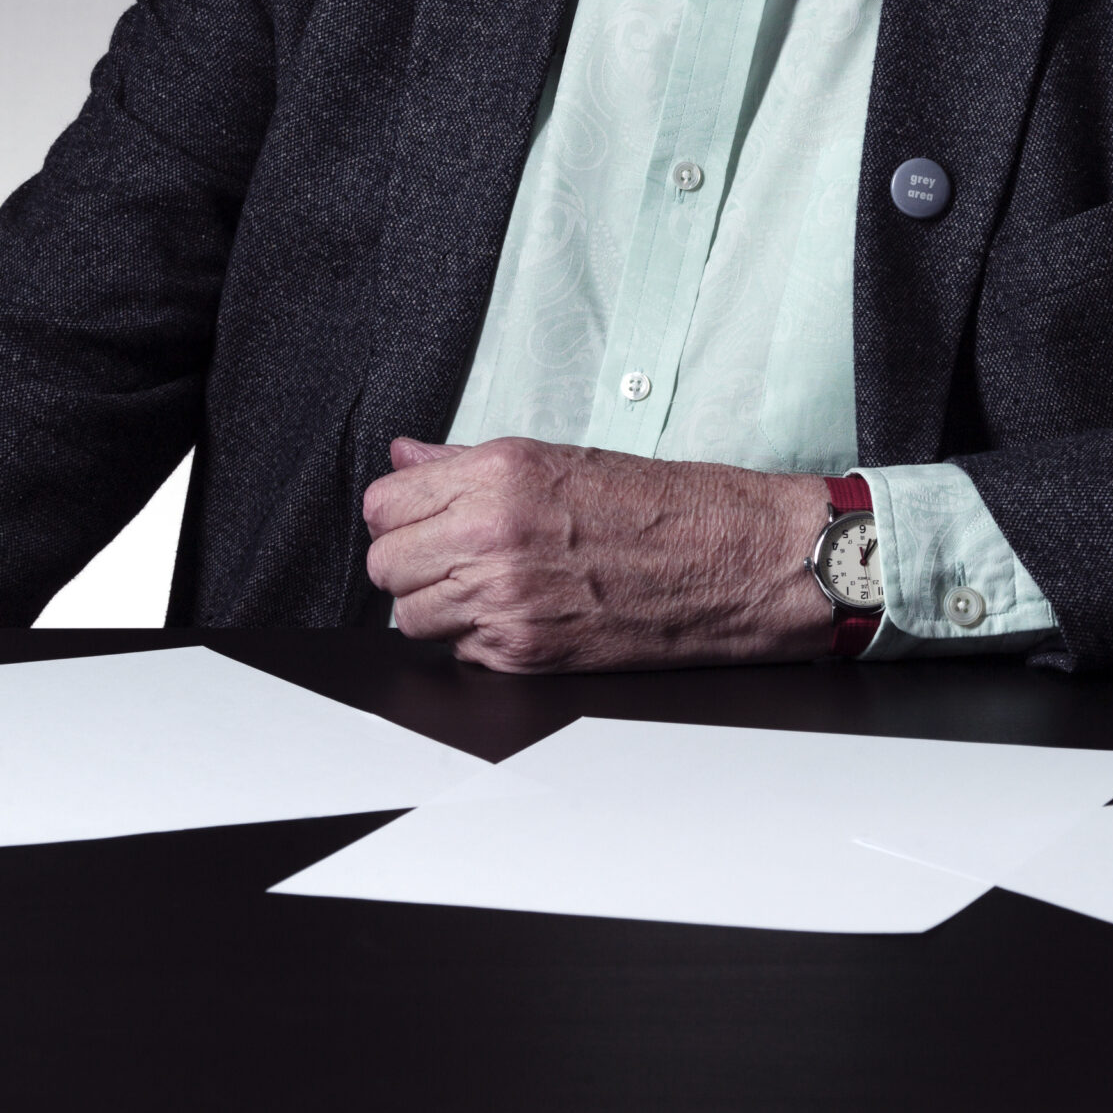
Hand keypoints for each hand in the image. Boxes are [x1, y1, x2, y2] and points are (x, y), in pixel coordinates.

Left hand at [362, 436, 835, 672]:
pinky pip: (457, 653)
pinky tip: (516, 612)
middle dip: (409, 559)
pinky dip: (474, 639)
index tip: (416, 515)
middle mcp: (492, 537)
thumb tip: (407, 457)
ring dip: (435, 604)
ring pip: (409, 616)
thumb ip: (464, 463)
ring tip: (483, 584)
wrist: (730, 560)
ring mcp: (505, 601)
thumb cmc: (661, 507)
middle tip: (447, 553)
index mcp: (498, 477)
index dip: (397, 512)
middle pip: (385, 564)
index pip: (383, 503)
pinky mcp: (525, 654)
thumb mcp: (556, 458)